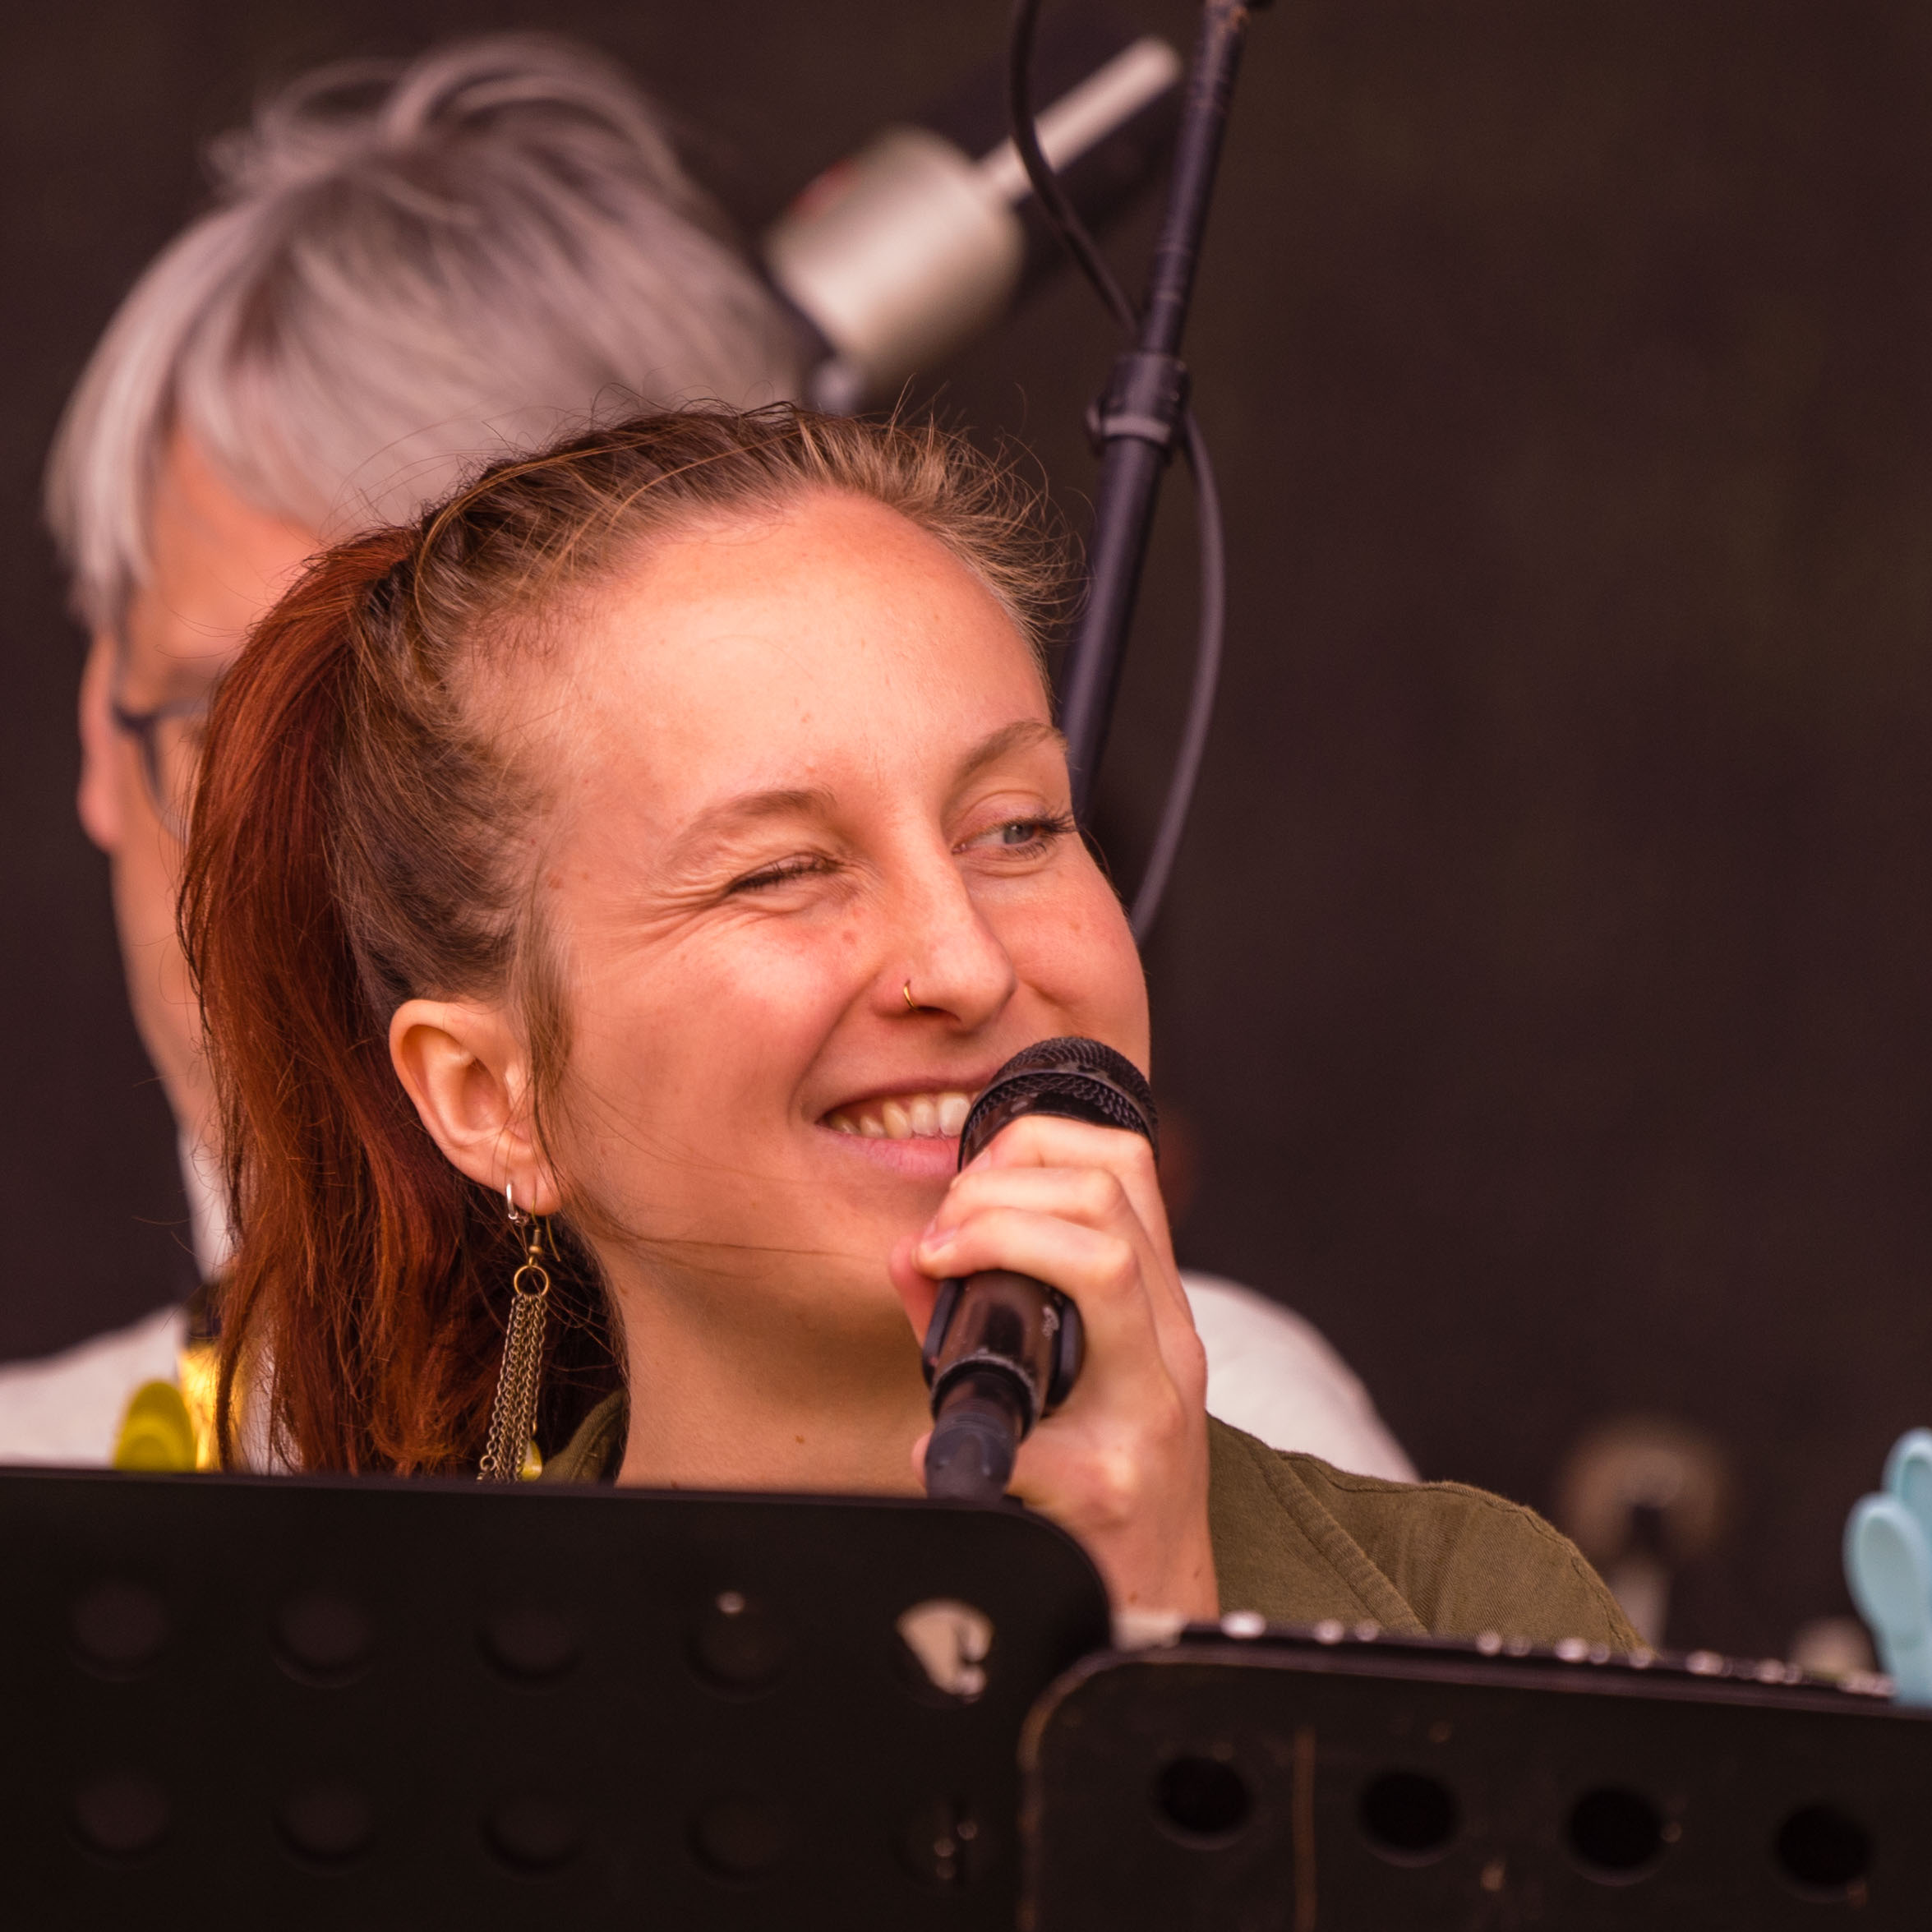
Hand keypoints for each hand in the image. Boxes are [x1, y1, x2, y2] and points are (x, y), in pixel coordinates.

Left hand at [889, 1114, 1218, 1619]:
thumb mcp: (1055, 1381)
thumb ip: (975, 1311)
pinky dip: (959, 1429)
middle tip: (940, 1241)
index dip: (1031, 1148)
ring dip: (996, 1243)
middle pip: (1106, 1197)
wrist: (1150, 1613)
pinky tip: (926, 1445)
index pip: (1122, 1166)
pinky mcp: (1113, 1490)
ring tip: (942, 1277)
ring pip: (1105, 1264)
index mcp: (1155, 1308)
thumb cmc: (1095, 1486)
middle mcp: (1168, 1346)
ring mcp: (1151, 1412)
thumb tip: (906, 1254)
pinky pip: (1032, 1434)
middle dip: (997, 1191)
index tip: (963, 1194)